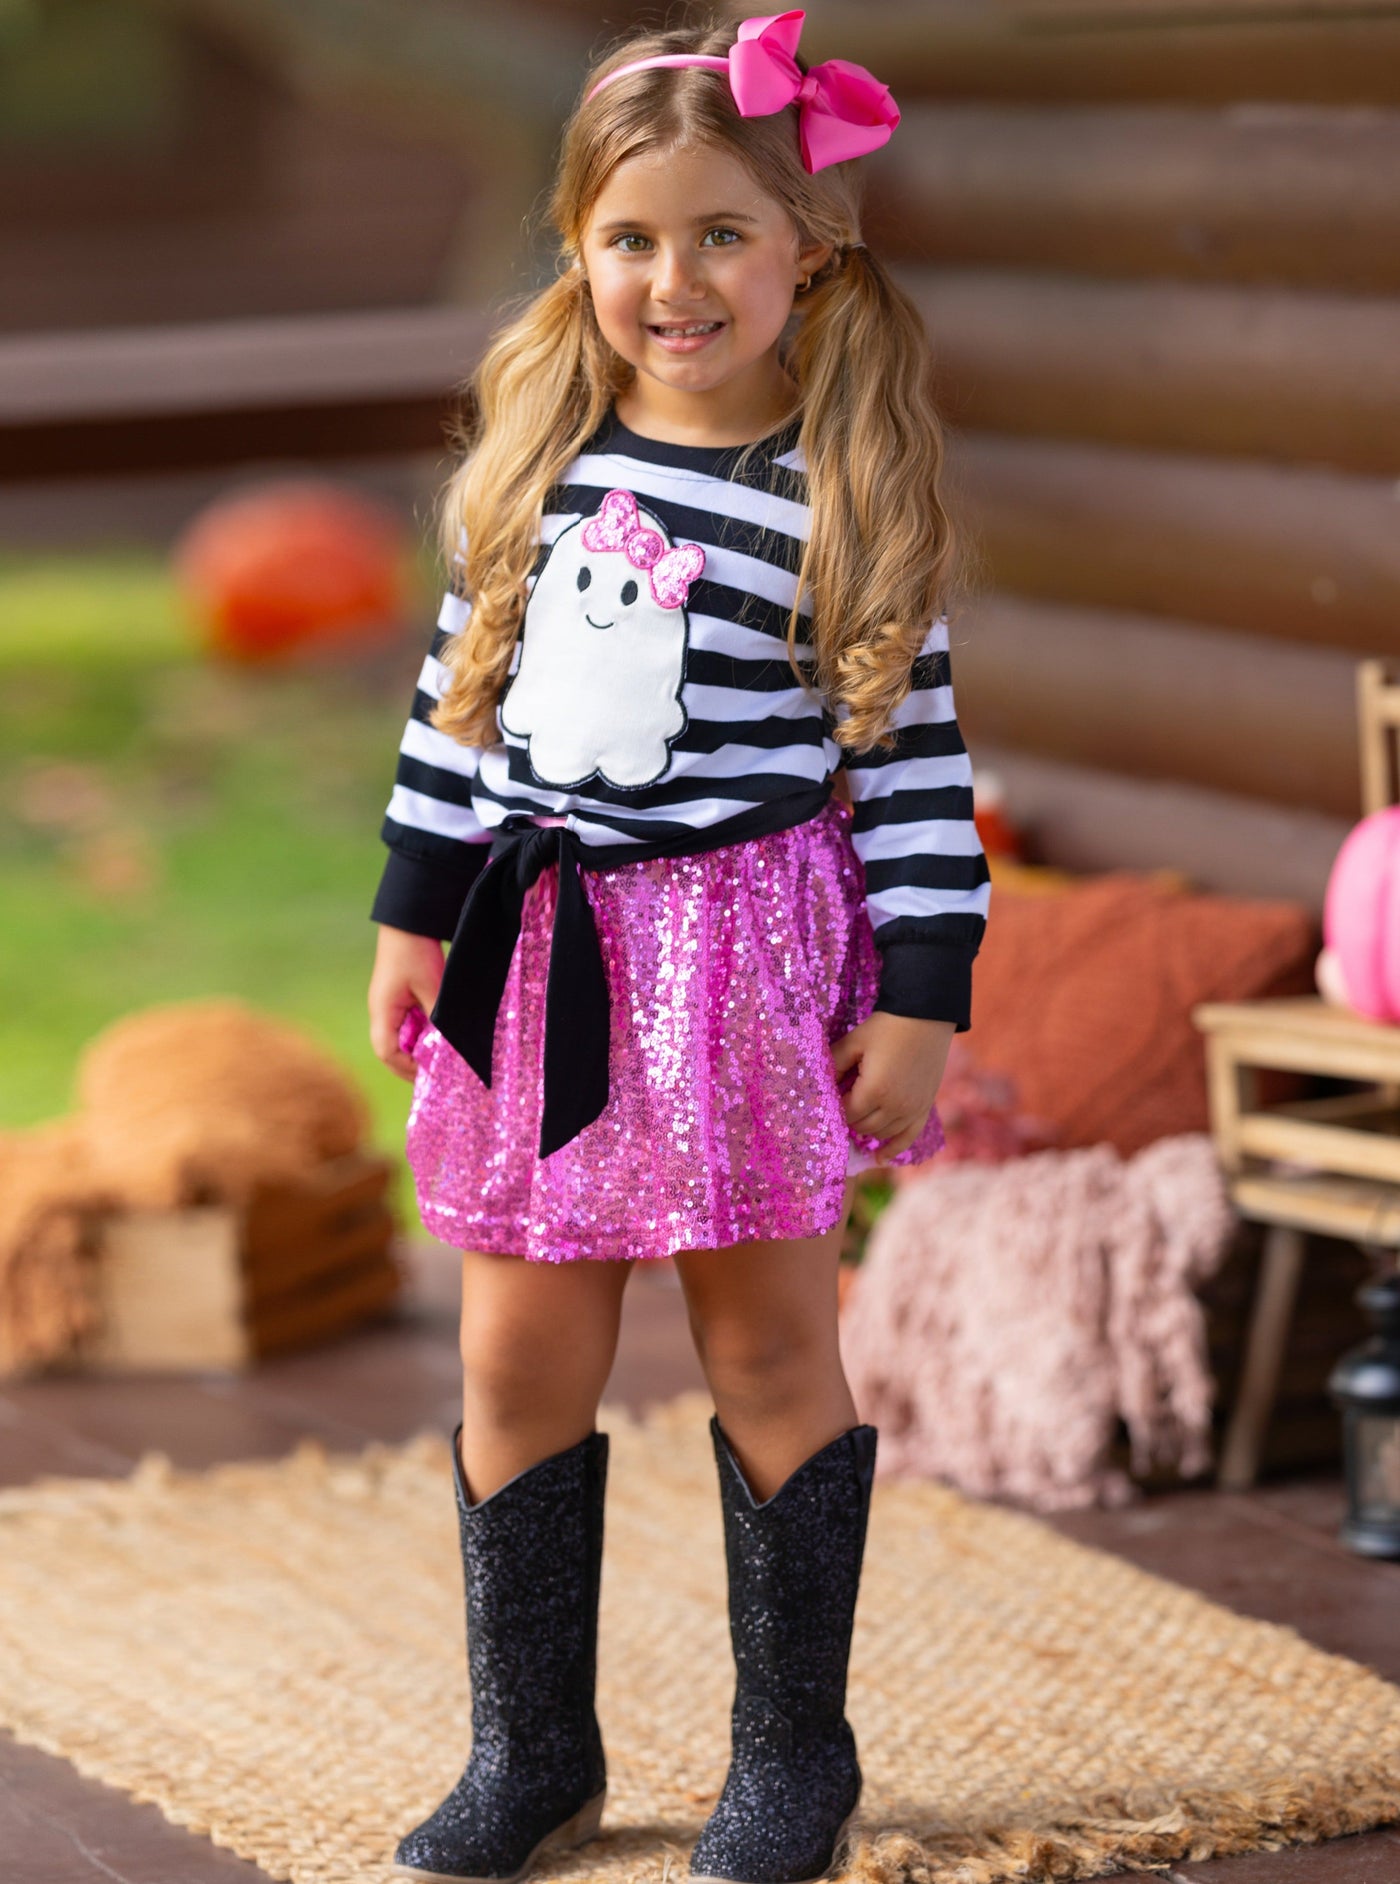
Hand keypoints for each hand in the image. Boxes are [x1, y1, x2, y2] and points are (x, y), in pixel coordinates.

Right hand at [368, 925, 445, 1079]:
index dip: (407, 1068)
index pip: (387, 1051)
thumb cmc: (417, 952)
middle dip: (412, 1063)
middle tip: (438, 1073)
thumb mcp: (433, 988)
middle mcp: (381, 1010)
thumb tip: (449, 1048)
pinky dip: (420, 1032)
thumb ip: (438, 1019)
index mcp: (382, 1010)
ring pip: (399, 1037)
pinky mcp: (398, 996)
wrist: (409, 920)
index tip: (430, 1075)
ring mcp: (388, 1003)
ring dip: (417, 1047)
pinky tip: (438, 1034)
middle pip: (391, 1048)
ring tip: (440, 1057)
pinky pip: (406, 1023)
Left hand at [831, 1011, 954, 1162]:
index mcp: (874, 1090)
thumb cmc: (886, 1027)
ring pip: (882, 1132)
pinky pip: (908, 1136)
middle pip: (863, 1126)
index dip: (835, 1107)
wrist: (926, 1016)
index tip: (829, 1096)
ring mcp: (912, 1109)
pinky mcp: (925, 1107)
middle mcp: (895, 1106)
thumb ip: (834, 1065)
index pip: (846, 1113)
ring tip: (856, 1119)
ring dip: (866, 1128)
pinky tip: (879, 1158)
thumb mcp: (854, 1042)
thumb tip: (819, 1084)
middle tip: (842, 1102)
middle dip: (849, 1117)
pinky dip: (893, 1148)